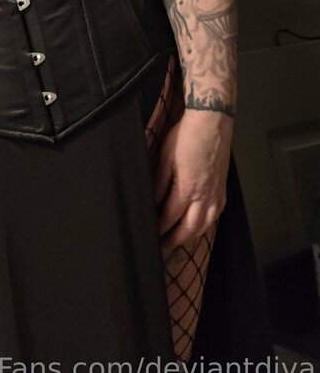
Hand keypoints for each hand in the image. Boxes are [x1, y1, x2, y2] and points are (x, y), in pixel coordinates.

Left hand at [153, 109, 232, 259]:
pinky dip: (203, 227)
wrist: (212, 122)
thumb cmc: (186, 137)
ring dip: (189, 237)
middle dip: (173, 241)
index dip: (159, 230)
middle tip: (161, 250)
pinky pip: (213, 217)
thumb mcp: (165, 158)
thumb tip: (151, 202)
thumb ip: (159, 184)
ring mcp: (216, 196)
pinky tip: (196, 227)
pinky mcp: (223, 191)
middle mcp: (205, 198)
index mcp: (187, 191)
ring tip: (176, 242)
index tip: (149, 237)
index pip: (169, 219)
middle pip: (188, 230)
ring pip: (203, 227)